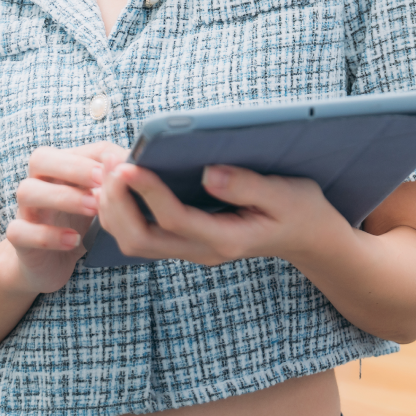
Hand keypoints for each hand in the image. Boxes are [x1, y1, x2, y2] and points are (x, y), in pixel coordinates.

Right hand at [2, 141, 122, 294]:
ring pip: (27, 191)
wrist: (48, 261)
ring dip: (63, 197)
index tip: (125, 166)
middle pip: (40, 159)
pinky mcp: (18, 239)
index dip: (98, 156)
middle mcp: (38, 183)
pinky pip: (19, 231)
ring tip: (94, 208)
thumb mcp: (98, 200)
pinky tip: (73, 241)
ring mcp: (25, 210)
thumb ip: (114, 183)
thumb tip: (146, 167)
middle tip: (103, 181)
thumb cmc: (79, 222)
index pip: (74, 149)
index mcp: (59, 169)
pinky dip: (47, 236)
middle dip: (75, 167)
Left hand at [94, 162, 348, 267]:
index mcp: (227, 239)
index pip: (176, 221)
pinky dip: (123, 210)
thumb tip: (208, 173)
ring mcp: (191, 250)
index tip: (131, 165)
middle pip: (141, 240)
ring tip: (109, 168)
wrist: (307, 237)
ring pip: (134, 241)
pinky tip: (122, 182)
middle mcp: (203, 251)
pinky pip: (142, 234)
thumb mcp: (285, 193)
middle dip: (118, 204)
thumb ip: (247, 185)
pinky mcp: (185, 242)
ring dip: (114, 207)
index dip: (148, 193)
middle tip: (111, 165)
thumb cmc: (299, 210)